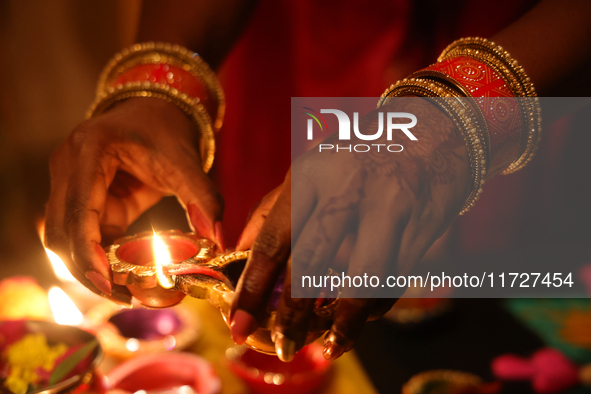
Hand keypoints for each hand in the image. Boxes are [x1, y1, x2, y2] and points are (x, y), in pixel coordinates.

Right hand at [44, 97, 223, 304]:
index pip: (78, 211)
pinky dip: (97, 256)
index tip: (107, 284)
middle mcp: (67, 165)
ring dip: (89, 267)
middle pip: (60, 231)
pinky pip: (80, 233)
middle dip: (87, 269)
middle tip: (121, 297)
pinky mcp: (78, 196)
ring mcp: (67, 181)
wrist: (155, 109)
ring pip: (62, 237)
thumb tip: (219, 240)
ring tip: (124, 292)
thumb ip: (203, 199)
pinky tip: (123, 273)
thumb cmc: (167, 130)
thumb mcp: (186, 162)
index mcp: (89, 150)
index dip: (88, 252)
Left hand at [232, 99, 471, 360]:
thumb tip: (238, 254)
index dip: (253, 289)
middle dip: (294, 316)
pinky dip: (376, 307)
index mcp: (311, 174)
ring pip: (361, 282)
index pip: (273, 241)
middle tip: (285, 345)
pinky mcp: (424, 225)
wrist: (432, 131)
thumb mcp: (310, 170)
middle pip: (312, 265)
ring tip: (330, 345)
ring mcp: (391, 206)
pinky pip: (395, 279)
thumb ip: (272, 210)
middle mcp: (349, 188)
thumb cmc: (359, 157)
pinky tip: (362, 318)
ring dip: (344, 323)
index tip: (239, 325)